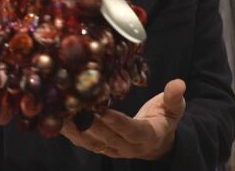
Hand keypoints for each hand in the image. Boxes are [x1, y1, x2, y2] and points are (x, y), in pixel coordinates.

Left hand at [61, 79, 185, 159]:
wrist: (157, 141)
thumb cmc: (164, 118)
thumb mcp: (174, 108)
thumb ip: (174, 97)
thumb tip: (179, 84)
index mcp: (147, 136)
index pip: (130, 130)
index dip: (117, 122)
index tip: (102, 110)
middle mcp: (127, 147)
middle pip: (106, 136)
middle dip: (88, 122)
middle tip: (72, 106)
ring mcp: (112, 149)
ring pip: (90, 141)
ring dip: (73, 128)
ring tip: (57, 112)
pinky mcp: (100, 147)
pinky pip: (83, 141)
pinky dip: (70, 131)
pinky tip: (55, 118)